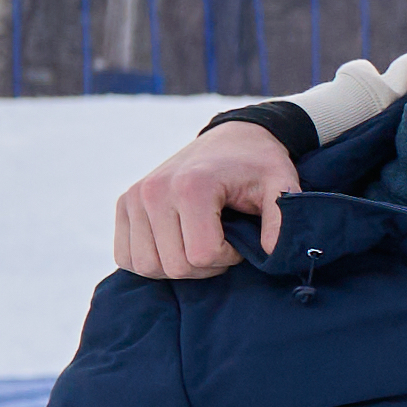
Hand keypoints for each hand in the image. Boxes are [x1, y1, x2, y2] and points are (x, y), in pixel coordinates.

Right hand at [110, 126, 292, 283]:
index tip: (240, 240)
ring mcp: (134, 197)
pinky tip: (176, 247)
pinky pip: (125, 256)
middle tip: (223, 245)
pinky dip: (152, 261)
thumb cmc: (259, 165)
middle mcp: (154, 191)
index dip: (229, 258)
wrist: (233, 139)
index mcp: (191, 186)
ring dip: (178, 267)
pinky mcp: (124, 204)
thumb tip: (270, 254)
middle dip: (206, 266)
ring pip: (146, 266)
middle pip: (174, 266)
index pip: (202, 255)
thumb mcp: (281, 185)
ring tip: (200, 245)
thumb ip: (282, 221)